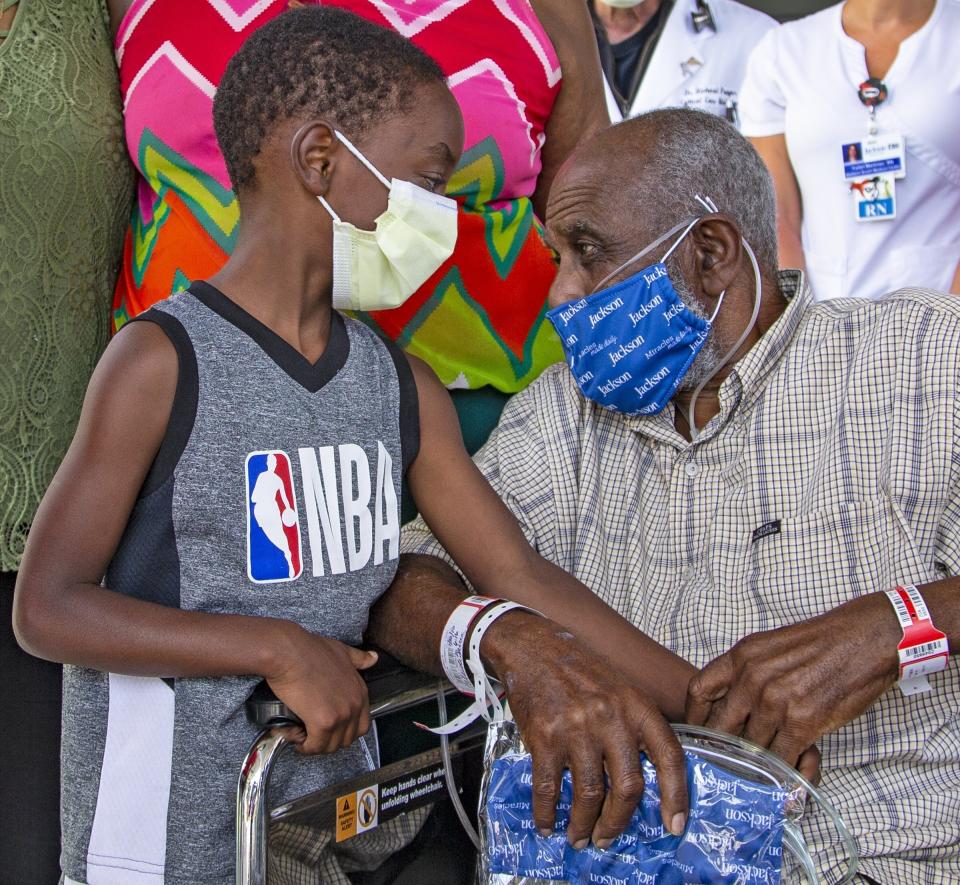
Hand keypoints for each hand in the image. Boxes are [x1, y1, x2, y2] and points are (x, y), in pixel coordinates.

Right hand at [265, 625, 377, 754]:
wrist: (289, 653)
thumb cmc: (309, 650)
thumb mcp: (341, 650)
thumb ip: (358, 658)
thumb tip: (373, 658)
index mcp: (360, 690)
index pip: (362, 725)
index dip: (344, 730)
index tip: (329, 728)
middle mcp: (354, 704)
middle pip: (347, 738)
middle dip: (330, 740)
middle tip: (314, 733)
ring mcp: (341, 715)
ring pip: (331, 746)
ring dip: (316, 745)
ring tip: (303, 735)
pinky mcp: (323, 723)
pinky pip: (316, 746)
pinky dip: (305, 747)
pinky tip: (297, 739)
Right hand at [481, 612, 687, 849]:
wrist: (534, 647)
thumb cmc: (580, 670)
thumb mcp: (621, 689)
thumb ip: (636, 727)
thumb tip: (645, 783)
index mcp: (637, 705)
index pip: (669, 756)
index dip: (677, 796)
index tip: (674, 826)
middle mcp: (611, 718)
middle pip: (628, 788)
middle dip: (618, 823)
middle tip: (608, 839)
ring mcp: (576, 728)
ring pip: (589, 795)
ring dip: (583, 825)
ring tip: (579, 837)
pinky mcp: (545, 736)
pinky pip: (548, 787)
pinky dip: (547, 813)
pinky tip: (547, 823)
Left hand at [685, 592, 900, 768]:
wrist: (863, 640)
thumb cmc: (820, 643)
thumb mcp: (769, 646)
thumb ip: (745, 671)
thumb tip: (730, 702)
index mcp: (741, 656)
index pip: (699, 690)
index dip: (695, 717)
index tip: (698, 731)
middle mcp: (752, 679)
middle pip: (720, 725)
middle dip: (720, 747)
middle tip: (725, 760)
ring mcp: (776, 702)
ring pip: (750, 746)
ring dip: (755, 762)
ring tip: (757, 770)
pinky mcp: (802, 722)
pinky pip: (780, 757)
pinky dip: (781, 769)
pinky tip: (783, 773)